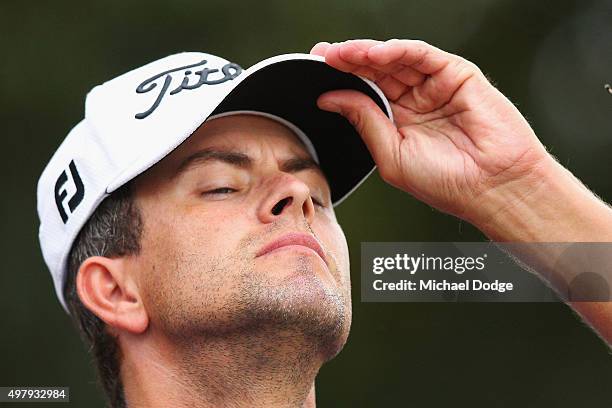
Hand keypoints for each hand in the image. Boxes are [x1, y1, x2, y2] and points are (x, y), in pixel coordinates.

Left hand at [311, 39, 554, 226]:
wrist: (493, 188)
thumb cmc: (445, 182)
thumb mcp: (391, 155)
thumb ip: (364, 121)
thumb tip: (329, 98)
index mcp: (400, 121)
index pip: (366, 91)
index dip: (342, 77)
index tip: (317, 67)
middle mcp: (417, 101)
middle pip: (377, 71)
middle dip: (349, 60)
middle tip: (324, 54)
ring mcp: (436, 86)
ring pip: (397, 59)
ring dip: (369, 53)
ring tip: (344, 53)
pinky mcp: (458, 75)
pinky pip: (424, 55)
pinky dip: (399, 50)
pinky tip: (376, 54)